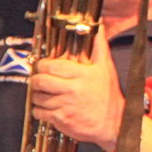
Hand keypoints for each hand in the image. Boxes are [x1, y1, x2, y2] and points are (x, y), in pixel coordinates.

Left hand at [29, 27, 126, 151]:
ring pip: (37, 97)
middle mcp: (72, 89)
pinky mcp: (61, 119)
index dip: (43, 66)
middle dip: (36, 80)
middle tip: (40, 81)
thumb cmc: (109, 96)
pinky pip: (39, 112)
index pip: (50, 66)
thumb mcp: (106, 69)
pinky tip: (48, 107)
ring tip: (45, 94)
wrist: (115, 123)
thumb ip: (99, 47)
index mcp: (81, 74)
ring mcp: (65, 105)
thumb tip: (98, 27)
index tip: (45, 68)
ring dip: (38, 96)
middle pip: (40, 81)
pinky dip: (39, 110)